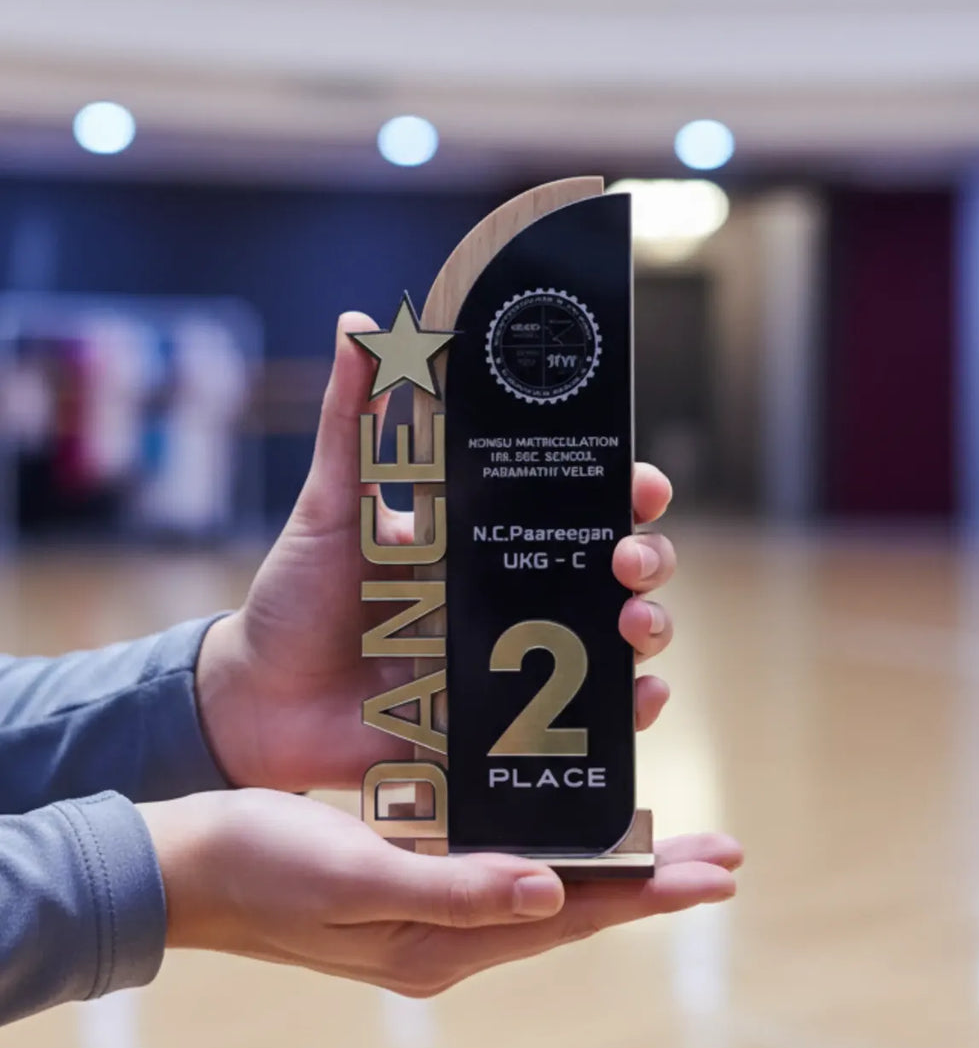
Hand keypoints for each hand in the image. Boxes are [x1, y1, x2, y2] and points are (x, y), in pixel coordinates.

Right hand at [140, 790, 740, 993]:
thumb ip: (454, 890)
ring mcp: (432, 912)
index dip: (647, 893)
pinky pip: (506, 868)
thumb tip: (552, 896)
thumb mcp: (357, 877)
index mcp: (441, 943)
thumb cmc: (263, 867)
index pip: (570, 918)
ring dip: (614, 867)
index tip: (717, 872)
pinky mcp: (414, 880)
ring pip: (548, 889)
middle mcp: (448, 935)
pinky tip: (574, 832)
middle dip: (652, 882)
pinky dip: (556, 850)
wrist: (188, 868)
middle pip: (574, 908)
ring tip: (674, 847)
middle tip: (725, 855)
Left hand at [196, 312, 677, 792]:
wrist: (260, 700)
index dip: (622, 489)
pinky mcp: (505, 724)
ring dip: (648, 627)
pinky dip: (625, 709)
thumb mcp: (330, 504)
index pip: (573, 503)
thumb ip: (351, 419)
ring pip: (614, 639)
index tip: (639, 482)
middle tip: (627, 560)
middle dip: (647, 557)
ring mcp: (515, 662)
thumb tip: (357, 323)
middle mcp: (511, 595)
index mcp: (481, 538)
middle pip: (613, 568)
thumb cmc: (295, 597)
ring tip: (632, 626)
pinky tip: (636, 699)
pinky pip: (586, 719)